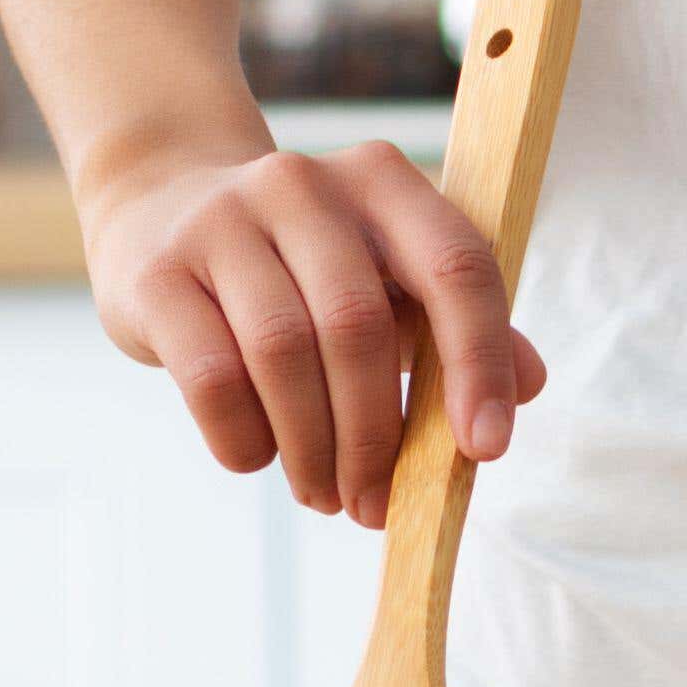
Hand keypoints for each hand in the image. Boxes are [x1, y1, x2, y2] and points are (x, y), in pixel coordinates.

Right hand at [76, 140, 540, 525]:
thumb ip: (454, 323)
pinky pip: (211, 377)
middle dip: (375, 437)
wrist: (160, 206)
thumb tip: (528, 385)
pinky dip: (244, 438)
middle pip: (358, 326)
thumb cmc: (300, 263)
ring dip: (311, 449)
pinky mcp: (158, 273)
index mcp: (381, 181)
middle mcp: (302, 185)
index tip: (485, 450)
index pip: (454, 264)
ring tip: (323, 494)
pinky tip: (258, 458)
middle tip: (375, 505)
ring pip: (282, 354)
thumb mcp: (383, 274)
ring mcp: (221, 221)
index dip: (479, 361)